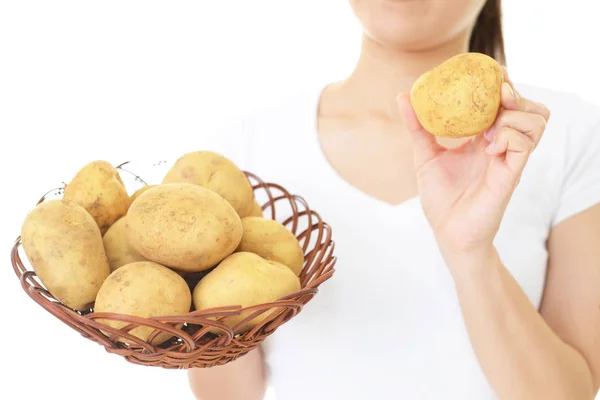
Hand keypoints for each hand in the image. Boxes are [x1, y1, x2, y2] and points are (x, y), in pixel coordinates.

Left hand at [397, 71, 549, 269]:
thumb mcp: (425, 155)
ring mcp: (510, 159)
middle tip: (496, 93)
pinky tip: (489, 146)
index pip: (507, 101)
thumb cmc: (441, 197)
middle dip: (516, 93)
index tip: (487, 72)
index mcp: (485, 137)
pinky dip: (510, 136)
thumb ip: (417, 125)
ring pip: (537, 121)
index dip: (503, 82)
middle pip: (531, 106)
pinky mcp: (511, 176)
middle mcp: (502, 145)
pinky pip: (525, 145)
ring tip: (491, 126)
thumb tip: (402, 94)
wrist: (447, 232)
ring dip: (515, 114)